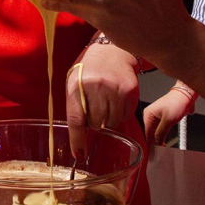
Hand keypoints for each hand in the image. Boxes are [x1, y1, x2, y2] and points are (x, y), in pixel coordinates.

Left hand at [66, 41, 139, 159]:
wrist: (112, 51)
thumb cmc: (89, 68)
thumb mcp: (74, 83)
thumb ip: (75, 107)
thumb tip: (80, 136)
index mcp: (77, 86)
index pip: (76, 119)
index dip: (77, 140)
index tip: (79, 154)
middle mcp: (96, 88)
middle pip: (97, 124)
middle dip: (95, 123)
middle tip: (94, 110)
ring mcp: (115, 90)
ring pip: (112, 123)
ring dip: (108, 119)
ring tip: (105, 103)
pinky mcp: (130, 91)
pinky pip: (124, 116)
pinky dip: (120, 114)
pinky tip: (115, 100)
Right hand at [143, 83, 197, 145]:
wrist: (186, 96)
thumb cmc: (176, 102)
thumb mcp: (168, 120)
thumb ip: (160, 132)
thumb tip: (156, 143)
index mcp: (148, 114)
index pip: (146, 132)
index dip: (149, 142)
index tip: (152, 152)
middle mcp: (151, 116)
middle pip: (149, 133)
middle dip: (154, 142)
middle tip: (158, 151)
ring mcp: (157, 117)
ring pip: (155, 132)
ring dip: (158, 139)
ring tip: (162, 148)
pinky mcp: (163, 119)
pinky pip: (160, 130)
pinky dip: (162, 136)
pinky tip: (164, 142)